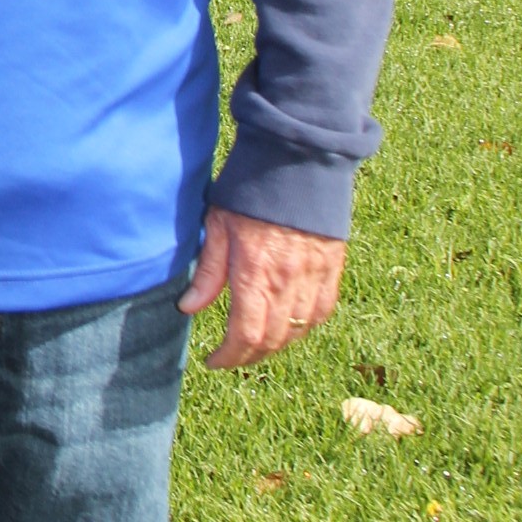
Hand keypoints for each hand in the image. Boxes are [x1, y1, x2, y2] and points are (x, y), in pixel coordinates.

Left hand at [181, 205, 344, 369]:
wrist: (297, 160)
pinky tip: (290, 324)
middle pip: (272, 340)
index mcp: (255, 273)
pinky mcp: (332, 267)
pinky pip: (322, 310)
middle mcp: (288, 281)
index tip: (214, 360)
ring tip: (256, 343)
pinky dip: (305, 325)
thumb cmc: (251, 190)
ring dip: (276, 345)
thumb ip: (208, 271)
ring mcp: (314, 276)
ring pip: (298, 330)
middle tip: (231, 356)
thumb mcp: (218, 225)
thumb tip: (189, 307)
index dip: (229, 356)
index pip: (245, 335)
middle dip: (249, 356)